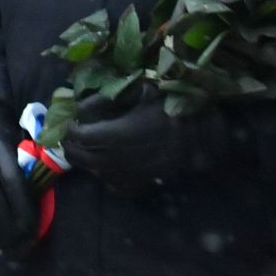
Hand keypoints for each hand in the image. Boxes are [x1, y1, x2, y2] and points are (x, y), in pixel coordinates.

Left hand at [62, 98, 239, 192]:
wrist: (203, 137)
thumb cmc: (173, 110)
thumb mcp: (143, 91)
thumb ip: (110, 96)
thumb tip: (83, 103)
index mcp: (115, 134)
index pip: (77, 135)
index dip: (72, 127)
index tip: (75, 121)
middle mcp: (115, 158)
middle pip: (79, 156)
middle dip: (72, 144)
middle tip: (74, 135)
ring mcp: (126, 174)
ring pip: (92, 171)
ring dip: (86, 159)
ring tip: (89, 147)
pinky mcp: (138, 184)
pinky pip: (111, 183)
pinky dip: (104, 174)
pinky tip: (109, 162)